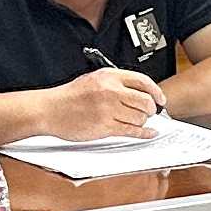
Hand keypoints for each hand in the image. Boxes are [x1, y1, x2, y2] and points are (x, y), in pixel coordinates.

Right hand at [48, 67, 163, 140]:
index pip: (142, 81)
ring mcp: (108, 110)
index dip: (155, 91)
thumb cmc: (70, 97)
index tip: (160, 99)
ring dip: (142, 122)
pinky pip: (132, 131)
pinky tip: (148, 133)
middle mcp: (111, 91)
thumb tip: (140, 93)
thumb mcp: (94, 80)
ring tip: (137, 122)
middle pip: (145, 101)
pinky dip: (144, 133)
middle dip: (151, 109)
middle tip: (150, 113)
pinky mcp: (104, 127)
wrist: (50, 109)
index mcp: (109, 76)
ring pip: (139, 118)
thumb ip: (116, 83)